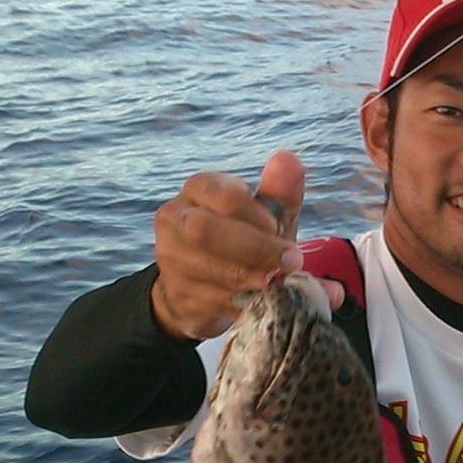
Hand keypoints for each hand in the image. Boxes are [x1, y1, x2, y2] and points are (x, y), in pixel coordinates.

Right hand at [151, 151, 340, 340]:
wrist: (199, 286)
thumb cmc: (240, 239)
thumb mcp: (263, 216)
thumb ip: (278, 192)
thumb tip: (289, 159)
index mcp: (198, 189)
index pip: (225, 196)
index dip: (258, 216)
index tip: (282, 231)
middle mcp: (175, 218)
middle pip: (207, 231)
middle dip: (256, 248)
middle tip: (292, 263)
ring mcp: (170, 258)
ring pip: (212, 269)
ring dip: (255, 278)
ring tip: (282, 283)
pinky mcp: (178, 293)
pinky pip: (217, 301)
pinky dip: (251, 304)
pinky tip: (269, 303)